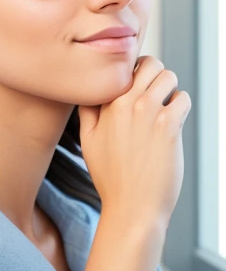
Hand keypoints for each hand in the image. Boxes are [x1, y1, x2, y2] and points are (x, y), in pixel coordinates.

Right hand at [78, 55, 191, 228]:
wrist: (132, 207)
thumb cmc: (110, 177)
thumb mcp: (88, 140)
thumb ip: (88, 109)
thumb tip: (92, 88)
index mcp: (108, 104)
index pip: (124, 65)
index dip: (133, 69)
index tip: (136, 80)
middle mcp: (129, 103)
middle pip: (150, 64)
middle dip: (154, 73)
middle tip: (153, 89)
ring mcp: (150, 113)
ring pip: (169, 77)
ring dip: (169, 88)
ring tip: (164, 104)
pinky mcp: (170, 127)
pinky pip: (183, 98)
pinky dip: (181, 105)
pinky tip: (172, 120)